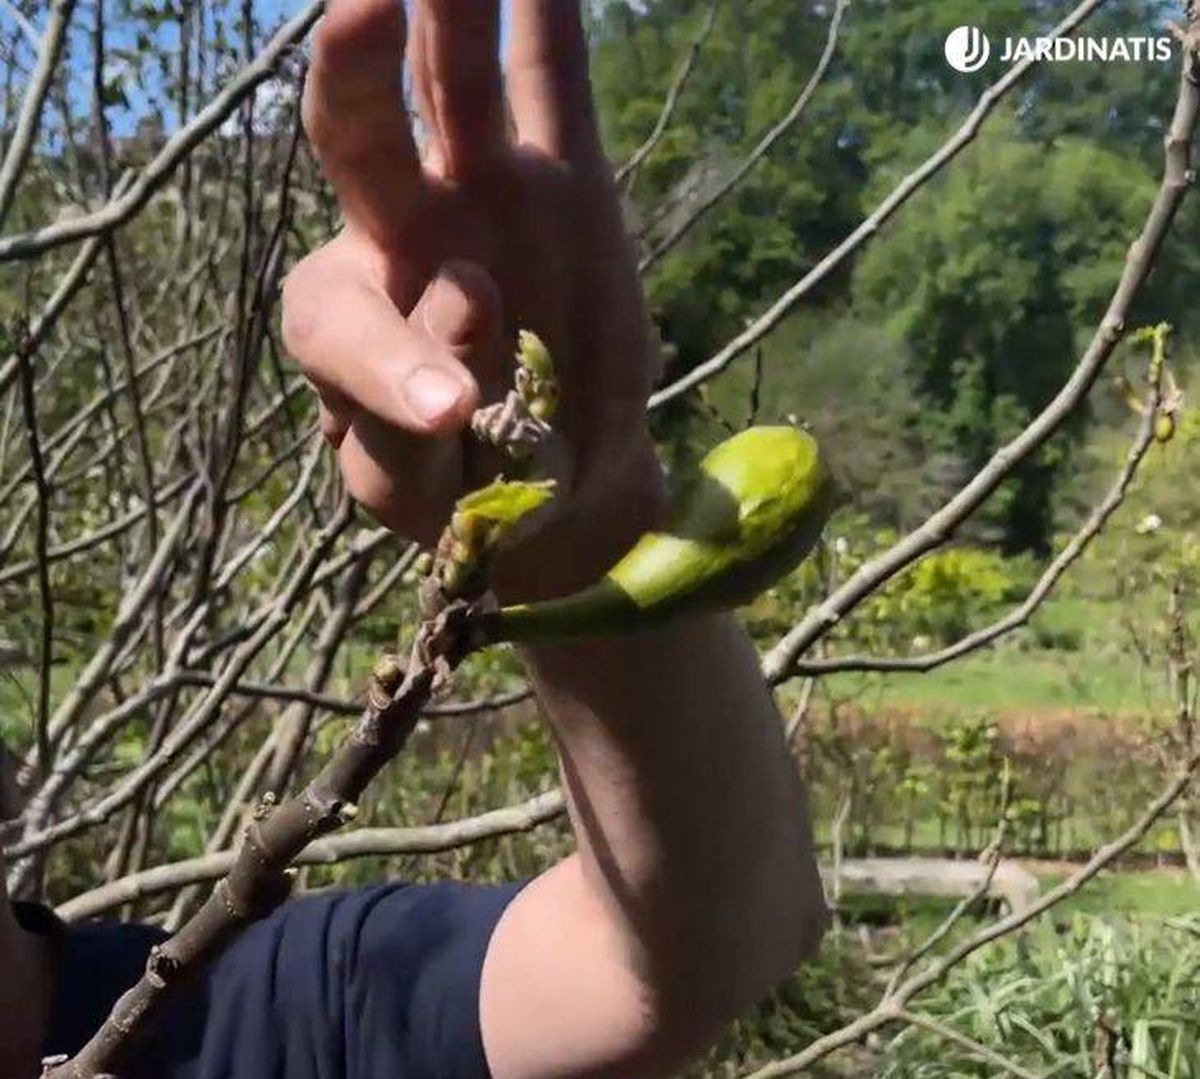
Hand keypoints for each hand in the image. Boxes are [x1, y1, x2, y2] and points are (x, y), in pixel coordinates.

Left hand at [282, 0, 664, 600]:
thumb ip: (422, 430)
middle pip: (358, 142)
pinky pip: (549, 84)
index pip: (346, 331)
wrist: (559, 489)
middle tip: (367, 3)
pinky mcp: (555, 179)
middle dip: (356, 70)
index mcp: (347, 339)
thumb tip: (468, 295)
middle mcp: (396, 243)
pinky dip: (545, 16)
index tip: (451, 416)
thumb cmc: (472, 498)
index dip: (395, 365)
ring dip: (446, 3)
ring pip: (447, 86)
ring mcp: (474, 198)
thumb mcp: (433, 501)